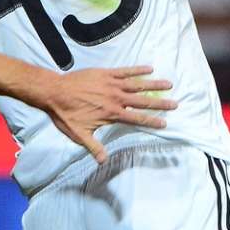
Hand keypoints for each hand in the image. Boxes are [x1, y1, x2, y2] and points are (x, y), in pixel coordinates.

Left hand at [38, 66, 176, 164]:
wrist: (54, 92)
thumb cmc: (66, 114)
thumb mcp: (79, 134)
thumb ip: (94, 147)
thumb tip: (103, 161)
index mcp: (112, 114)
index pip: (137, 119)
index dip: (151, 121)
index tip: (164, 123)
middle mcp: (115, 98)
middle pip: (142, 101)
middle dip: (160, 103)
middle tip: (175, 103)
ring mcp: (111, 84)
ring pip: (137, 84)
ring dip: (154, 85)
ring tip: (168, 84)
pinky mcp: (106, 73)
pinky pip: (125, 71)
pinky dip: (138, 70)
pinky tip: (149, 68)